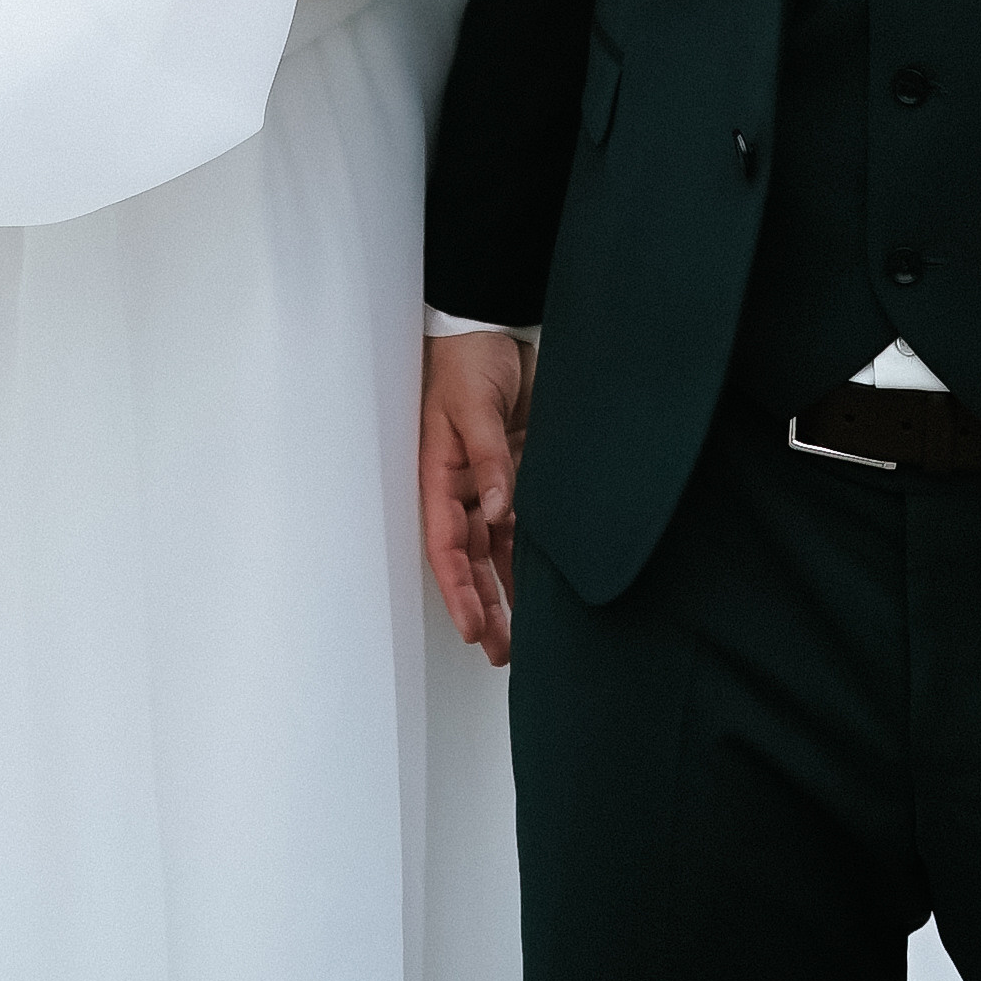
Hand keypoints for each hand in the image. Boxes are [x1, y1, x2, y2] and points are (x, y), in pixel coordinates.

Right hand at [421, 329, 533, 667]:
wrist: (492, 327)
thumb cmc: (465, 361)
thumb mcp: (471, 407)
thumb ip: (490, 458)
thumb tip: (499, 509)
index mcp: (439, 477)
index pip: (447, 548)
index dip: (459, 592)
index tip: (473, 630)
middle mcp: (462, 489)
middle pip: (471, 561)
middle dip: (483, 607)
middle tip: (500, 652)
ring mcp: (490, 483)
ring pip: (496, 550)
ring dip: (506, 589)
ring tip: (520, 637)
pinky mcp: (517, 472)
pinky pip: (520, 522)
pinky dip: (526, 553)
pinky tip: (540, 583)